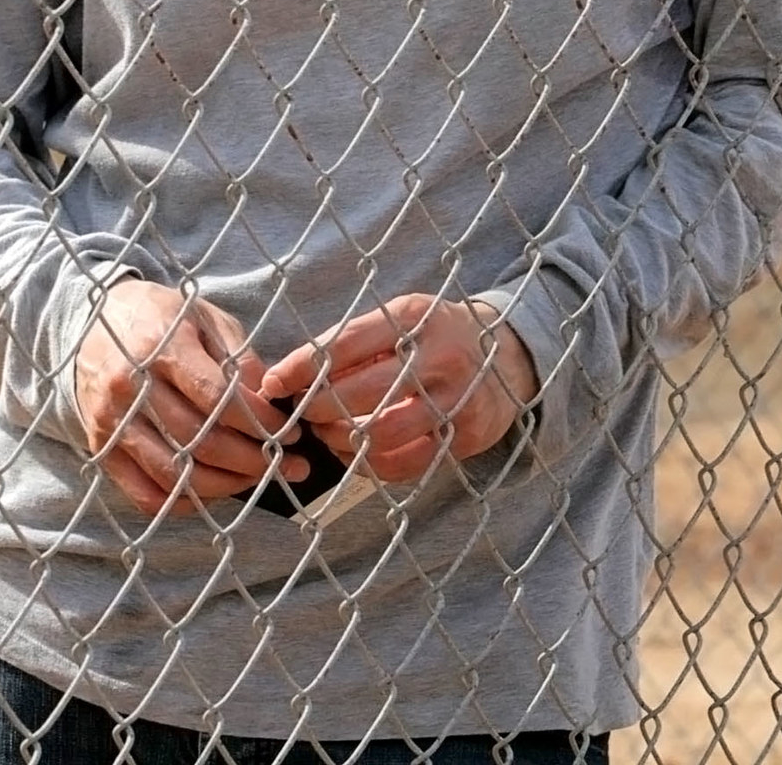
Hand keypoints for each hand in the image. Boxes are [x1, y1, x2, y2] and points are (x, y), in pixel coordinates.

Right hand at [73, 278, 300, 511]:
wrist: (93, 320)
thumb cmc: (161, 317)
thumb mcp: (205, 317)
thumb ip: (239, 357)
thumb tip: (270, 401)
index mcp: (161, 347)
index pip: (217, 397)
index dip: (259, 422)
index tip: (289, 432)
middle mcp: (131, 388)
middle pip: (198, 441)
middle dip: (250, 459)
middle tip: (286, 464)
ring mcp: (111, 422)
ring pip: (173, 474)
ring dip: (224, 485)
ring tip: (256, 478)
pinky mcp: (100, 447)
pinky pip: (143, 492)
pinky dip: (182, 502)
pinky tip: (213, 492)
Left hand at [259, 294, 538, 485]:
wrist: (508, 357)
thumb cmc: (436, 336)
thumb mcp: (403, 318)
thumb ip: (352, 341)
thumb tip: (287, 373)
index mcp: (416, 317)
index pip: (346, 343)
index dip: (303, 368)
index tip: (273, 383)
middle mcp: (439, 356)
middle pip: (361, 393)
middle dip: (318, 408)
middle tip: (302, 413)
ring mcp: (457, 398)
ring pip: (381, 433)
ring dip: (342, 440)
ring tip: (329, 433)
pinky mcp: (466, 435)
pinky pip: (406, 463)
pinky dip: (371, 465)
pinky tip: (358, 453)